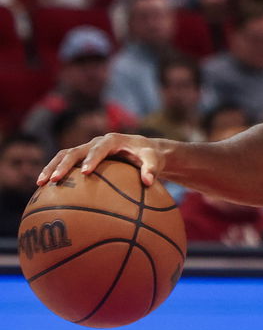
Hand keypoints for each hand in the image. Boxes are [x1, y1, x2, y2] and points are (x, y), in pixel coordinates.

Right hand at [38, 133, 164, 186]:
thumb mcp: (155, 160)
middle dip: (64, 164)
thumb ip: (152, 169)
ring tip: (41, 183)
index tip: (85, 172)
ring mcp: (87, 149)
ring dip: (52, 167)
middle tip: (55, 179)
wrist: (144, 150)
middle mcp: (97, 142)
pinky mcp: (82, 157)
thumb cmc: (149, 155)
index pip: (100, 147)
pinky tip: (44, 189)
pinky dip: (54, 172)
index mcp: (113, 140)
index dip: (92, 158)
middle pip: (76, 150)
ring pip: (64, 155)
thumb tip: (148, 182)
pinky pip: (65, 163)